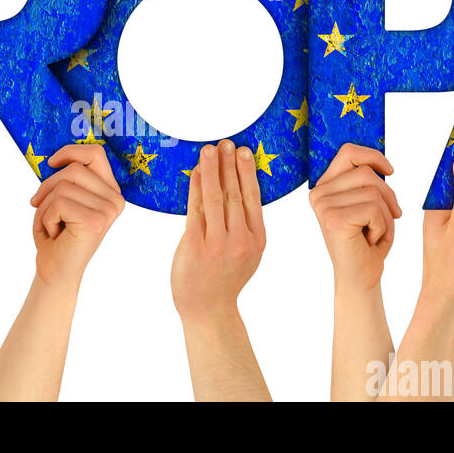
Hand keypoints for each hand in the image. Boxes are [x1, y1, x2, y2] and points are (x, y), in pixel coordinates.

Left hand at [28, 144, 124, 290]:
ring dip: (45, 206)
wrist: (56, 271)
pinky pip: (58, 203)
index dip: (71, 151)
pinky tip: (54, 233)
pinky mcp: (95, 221)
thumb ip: (66, 178)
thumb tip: (55, 156)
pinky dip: (46, 218)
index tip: (51, 162)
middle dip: (48, 186)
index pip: (96, 153)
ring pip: (63, 186)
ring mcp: (108, 211)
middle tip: (39, 206)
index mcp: (110, 192)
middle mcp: (115, 200)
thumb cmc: (57, 236)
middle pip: (74, 168)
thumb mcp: (63, 199)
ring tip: (51, 225)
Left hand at [171, 140, 266, 318]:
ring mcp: (218, 243)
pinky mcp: (196, 246)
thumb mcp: (246, 253)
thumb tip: (238, 190)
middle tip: (226, 143)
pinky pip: (196, 210)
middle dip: (229, 165)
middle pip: (235, 193)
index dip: (247, 172)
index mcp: (257, 239)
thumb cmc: (224, 279)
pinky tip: (196, 173)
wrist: (208, 309)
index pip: (252, 198)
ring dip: (212, 171)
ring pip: (216, 198)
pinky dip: (196, 188)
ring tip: (209, 150)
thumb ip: (244, 226)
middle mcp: (241, 239)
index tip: (244, 152)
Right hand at [310, 143, 401, 293]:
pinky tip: (371, 240)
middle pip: (366, 172)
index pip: (348, 152)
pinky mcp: (334, 220)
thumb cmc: (367, 241)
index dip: (373, 156)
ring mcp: (324, 206)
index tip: (390, 171)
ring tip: (376, 231)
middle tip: (390, 217)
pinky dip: (383, 226)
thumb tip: (382, 162)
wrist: (361, 276)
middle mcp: (318, 194)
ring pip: (374, 191)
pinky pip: (374, 209)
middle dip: (388, 196)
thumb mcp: (368, 203)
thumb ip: (368, 180)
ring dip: (386, 215)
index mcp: (324, 186)